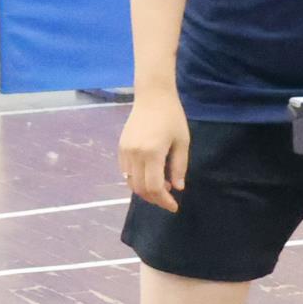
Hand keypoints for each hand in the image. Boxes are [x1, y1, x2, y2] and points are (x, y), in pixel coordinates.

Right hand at [119, 90, 189, 212]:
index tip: (174, 206)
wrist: (152, 96)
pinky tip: (150, 176)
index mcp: (152, 153)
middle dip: (155, 199)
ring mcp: (125, 152)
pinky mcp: (120, 148)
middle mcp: (135, 155)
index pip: (155, 187)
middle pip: (140, 188)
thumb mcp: (182, 141)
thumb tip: (177, 188)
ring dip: (145, 191)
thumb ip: (179, 166)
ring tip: (161, 188)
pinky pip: (126, 172)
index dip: (164, 200)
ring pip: (130, 183)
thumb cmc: (172, 117)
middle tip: (168, 200)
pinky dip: (136, 180)